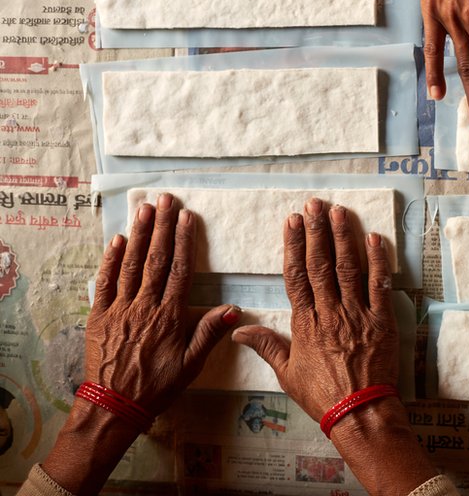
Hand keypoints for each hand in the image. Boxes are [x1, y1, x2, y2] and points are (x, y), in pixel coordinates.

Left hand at [42, 193, 238, 494]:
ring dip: (138, 234)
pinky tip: (116, 240)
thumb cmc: (157, 385)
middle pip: (156, 259)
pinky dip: (111, 259)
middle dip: (161, 227)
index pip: (180, 270)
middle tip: (165, 200)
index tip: (187, 217)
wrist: (114, 404)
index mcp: (170, 315)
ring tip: (144, 209)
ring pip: (131, 264)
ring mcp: (120, 308)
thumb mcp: (191, 364)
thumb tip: (233, 309)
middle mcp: (145, 305)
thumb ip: (209, 333)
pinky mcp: (100, 315)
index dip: (184, 241)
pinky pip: (105, 282)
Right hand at [233, 200, 396, 418]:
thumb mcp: (287, 372)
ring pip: (348, 269)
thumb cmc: (322, 395)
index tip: (292, 221)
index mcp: (305, 323)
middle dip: (317, 231)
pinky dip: (378, 261)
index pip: (296, 276)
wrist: (359, 413)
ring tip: (339, 212)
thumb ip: (265, 345)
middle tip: (314, 205)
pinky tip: (374, 238)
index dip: (294, 245)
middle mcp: (330, 313)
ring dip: (343, 237)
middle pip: (321, 265)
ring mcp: (357, 315)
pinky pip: (380, 285)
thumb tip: (238, 329)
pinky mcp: (382, 321)